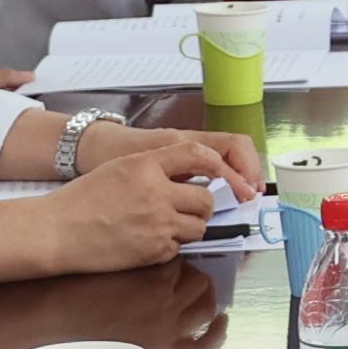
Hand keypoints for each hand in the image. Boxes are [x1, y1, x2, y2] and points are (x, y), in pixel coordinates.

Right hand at [38, 150, 224, 269]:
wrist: (57, 231)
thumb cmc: (82, 200)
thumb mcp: (118, 168)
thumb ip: (153, 166)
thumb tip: (188, 172)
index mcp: (146, 166)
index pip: (197, 155)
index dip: (214, 163)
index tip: (219, 171)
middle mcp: (157, 193)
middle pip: (206, 198)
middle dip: (201, 204)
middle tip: (188, 206)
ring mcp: (158, 224)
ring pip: (199, 226)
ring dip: (190, 225)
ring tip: (168, 224)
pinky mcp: (155, 252)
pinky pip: (180, 247)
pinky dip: (171, 244)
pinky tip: (149, 238)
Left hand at [116, 122, 260, 194]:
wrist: (95, 147)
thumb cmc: (112, 157)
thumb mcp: (139, 171)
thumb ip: (171, 184)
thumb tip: (204, 206)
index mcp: (182, 142)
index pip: (230, 147)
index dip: (245, 170)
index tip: (248, 194)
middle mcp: (190, 142)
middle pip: (236, 148)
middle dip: (249, 172)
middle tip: (252, 197)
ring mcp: (189, 149)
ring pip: (228, 157)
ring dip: (239, 177)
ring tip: (243, 199)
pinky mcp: (183, 160)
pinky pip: (214, 164)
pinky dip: (224, 181)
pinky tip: (223, 198)